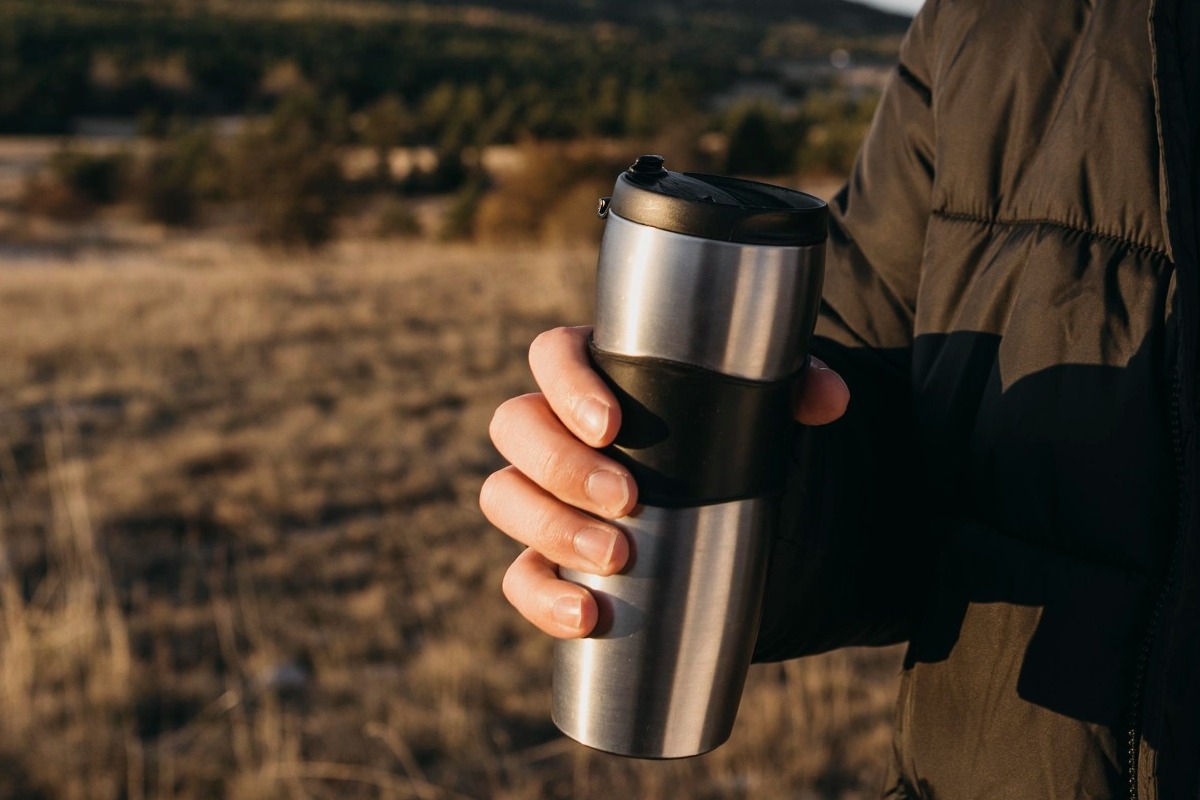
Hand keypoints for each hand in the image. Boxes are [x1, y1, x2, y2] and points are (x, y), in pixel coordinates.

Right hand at [480, 325, 849, 638]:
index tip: (612, 423)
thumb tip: (827, 400)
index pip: (550, 357)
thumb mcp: (764, 408)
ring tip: (617, 556)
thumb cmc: (727, 439)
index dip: (565, 384)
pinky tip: (588, 615)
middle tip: (628, 498)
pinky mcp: (548, 558)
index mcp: (595, 376)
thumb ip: (798, 388)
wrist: (726, 515)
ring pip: (504, 497)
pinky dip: (543, 598)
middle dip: (563, 465)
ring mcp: (543, 495)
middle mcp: (555, 430)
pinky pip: (519, 576)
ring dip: (551, 527)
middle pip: (515, 426)